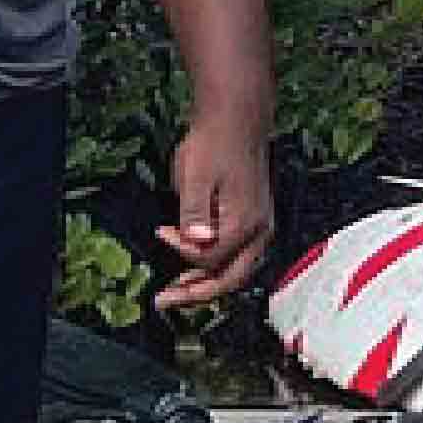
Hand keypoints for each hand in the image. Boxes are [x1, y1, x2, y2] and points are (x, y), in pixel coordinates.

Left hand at [150, 123, 274, 310]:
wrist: (235, 121)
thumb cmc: (215, 144)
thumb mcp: (196, 176)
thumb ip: (195, 214)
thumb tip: (196, 244)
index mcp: (245, 223)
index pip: (211, 259)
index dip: (182, 251)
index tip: (162, 232)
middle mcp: (259, 231)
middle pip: (230, 279)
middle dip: (197, 294)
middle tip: (166, 301)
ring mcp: (260, 228)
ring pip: (236, 271)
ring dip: (206, 283)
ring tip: (177, 290)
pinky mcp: (255, 222)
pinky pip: (238, 256)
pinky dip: (215, 266)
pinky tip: (195, 263)